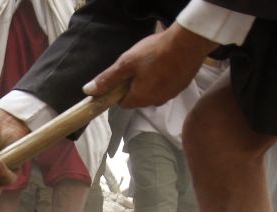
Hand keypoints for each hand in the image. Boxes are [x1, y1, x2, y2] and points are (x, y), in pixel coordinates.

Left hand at [84, 22, 217, 107]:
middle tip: (138, 66)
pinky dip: (164, 79)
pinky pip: (167, 87)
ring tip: (153, 63)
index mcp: (139, 98)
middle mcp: (155, 102)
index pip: (123, 103)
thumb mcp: (125, 64)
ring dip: (150, 82)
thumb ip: (107, 79)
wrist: (188, 44)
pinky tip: (165, 64)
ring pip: (153, 93)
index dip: (120, 91)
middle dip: (136, 86)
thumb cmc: (154, 53)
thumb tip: (88, 91)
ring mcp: (170, 96)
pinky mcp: (181, 87)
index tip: (123, 77)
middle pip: (139, 98)